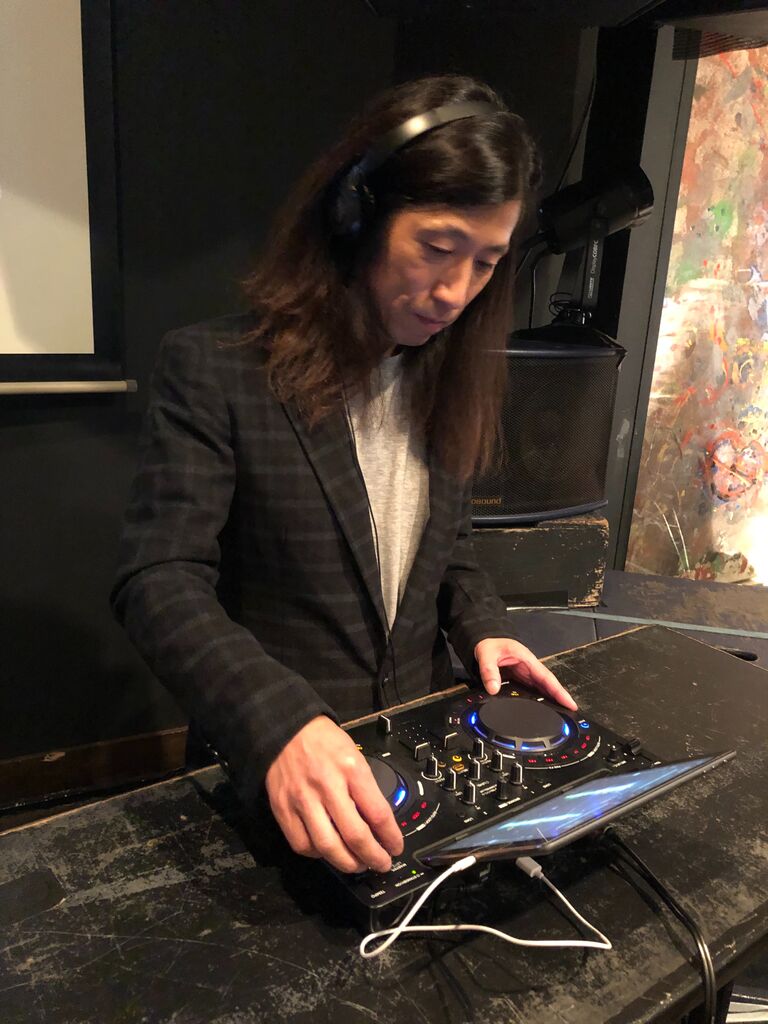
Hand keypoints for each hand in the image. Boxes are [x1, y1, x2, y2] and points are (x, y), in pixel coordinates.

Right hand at [265, 716, 403, 873]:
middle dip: (373, 857)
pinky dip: (318, 854)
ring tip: (357, 863)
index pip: (378, 813)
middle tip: (381, 863)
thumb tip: (379, 825)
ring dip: (347, 863)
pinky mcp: (283, 809)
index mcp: (351, 769)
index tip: (395, 847)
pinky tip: (327, 850)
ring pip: (328, 847)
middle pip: (355, 835)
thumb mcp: (356, 756)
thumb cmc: (325, 743)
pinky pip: (302, 844)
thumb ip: (366, 789)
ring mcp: (302, 799)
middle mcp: (327, 785)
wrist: (287, 731)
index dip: (391, 838)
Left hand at [474, 637, 577, 709]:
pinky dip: (539, 700)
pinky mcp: (520, 679)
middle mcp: (529, 668)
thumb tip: (493, 688)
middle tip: (570, 714)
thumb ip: (489, 671)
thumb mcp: (486, 655)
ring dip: (551, 701)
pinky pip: (532, 691)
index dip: (559, 691)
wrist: (485, 641)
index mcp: (527, 660)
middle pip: (548, 686)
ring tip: (560, 716)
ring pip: (542, 689)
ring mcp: (526, 674)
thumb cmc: (490, 645)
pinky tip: (541, 710)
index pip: (547, 678)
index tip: (570, 703)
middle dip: (560, 699)